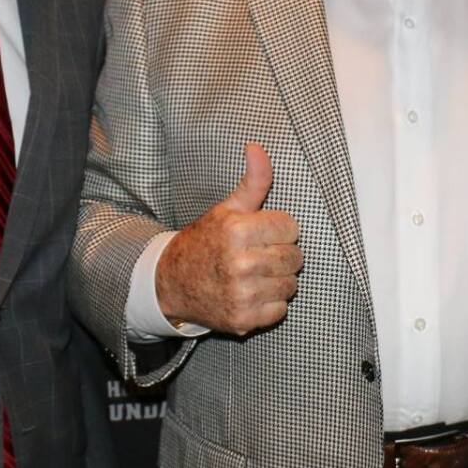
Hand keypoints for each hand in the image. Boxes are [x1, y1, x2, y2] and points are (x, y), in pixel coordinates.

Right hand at [156, 142, 300, 334]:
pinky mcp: (243, 320)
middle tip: (258, 255)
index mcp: (237, 231)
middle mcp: (240, 264)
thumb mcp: (227, 208)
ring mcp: (242, 295)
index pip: (291, 227)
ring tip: (254, 274)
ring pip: (291, 285)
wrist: (172, 283)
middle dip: (281, 254)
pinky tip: (251, 294)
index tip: (262, 234)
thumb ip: (252, 181)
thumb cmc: (204, 242)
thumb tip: (257, 147)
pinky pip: (280, 310)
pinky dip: (270, 304)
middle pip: (295, 257)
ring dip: (278, 280)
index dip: (279, 229)